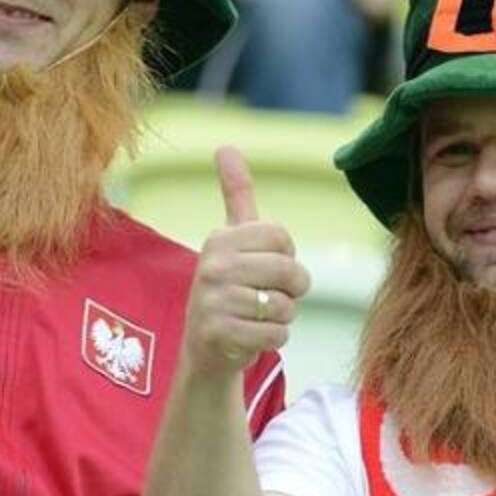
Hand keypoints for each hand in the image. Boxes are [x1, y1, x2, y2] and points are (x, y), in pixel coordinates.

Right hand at [182, 148, 309, 374]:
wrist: (205, 349)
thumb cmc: (229, 287)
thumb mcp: (231, 240)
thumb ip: (235, 194)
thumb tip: (225, 146)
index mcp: (220, 238)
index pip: (283, 238)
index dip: (286, 257)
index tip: (265, 267)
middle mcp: (213, 265)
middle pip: (289, 271)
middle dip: (290, 290)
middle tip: (265, 296)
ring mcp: (213, 300)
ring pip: (285, 306)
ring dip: (280, 317)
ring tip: (255, 317)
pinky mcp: (219, 333)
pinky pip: (277, 334)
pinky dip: (274, 339)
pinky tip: (251, 336)